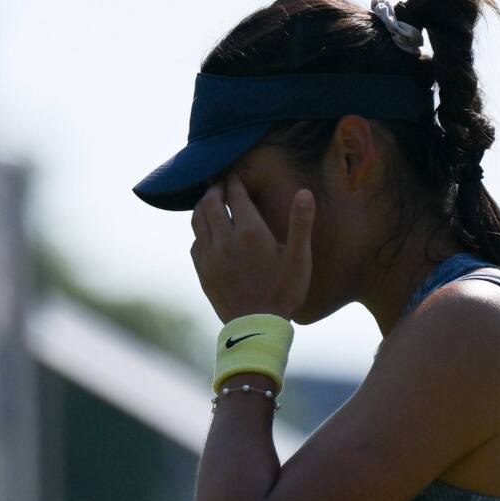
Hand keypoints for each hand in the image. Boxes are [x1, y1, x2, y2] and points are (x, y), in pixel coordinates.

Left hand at [189, 172, 314, 322]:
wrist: (258, 327)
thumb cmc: (284, 291)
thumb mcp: (299, 258)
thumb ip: (300, 223)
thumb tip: (304, 192)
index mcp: (250, 233)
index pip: (236, 195)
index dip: (234, 181)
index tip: (234, 173)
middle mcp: (225, 240)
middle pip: (210, 203)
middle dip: (215, 188)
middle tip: (219, 181)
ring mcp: (210, 256)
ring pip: (197, 220)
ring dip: (203, 206)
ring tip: (210, 199)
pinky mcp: (202, 271)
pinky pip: (195, 242)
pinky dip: (199, 230)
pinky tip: (207, 231)